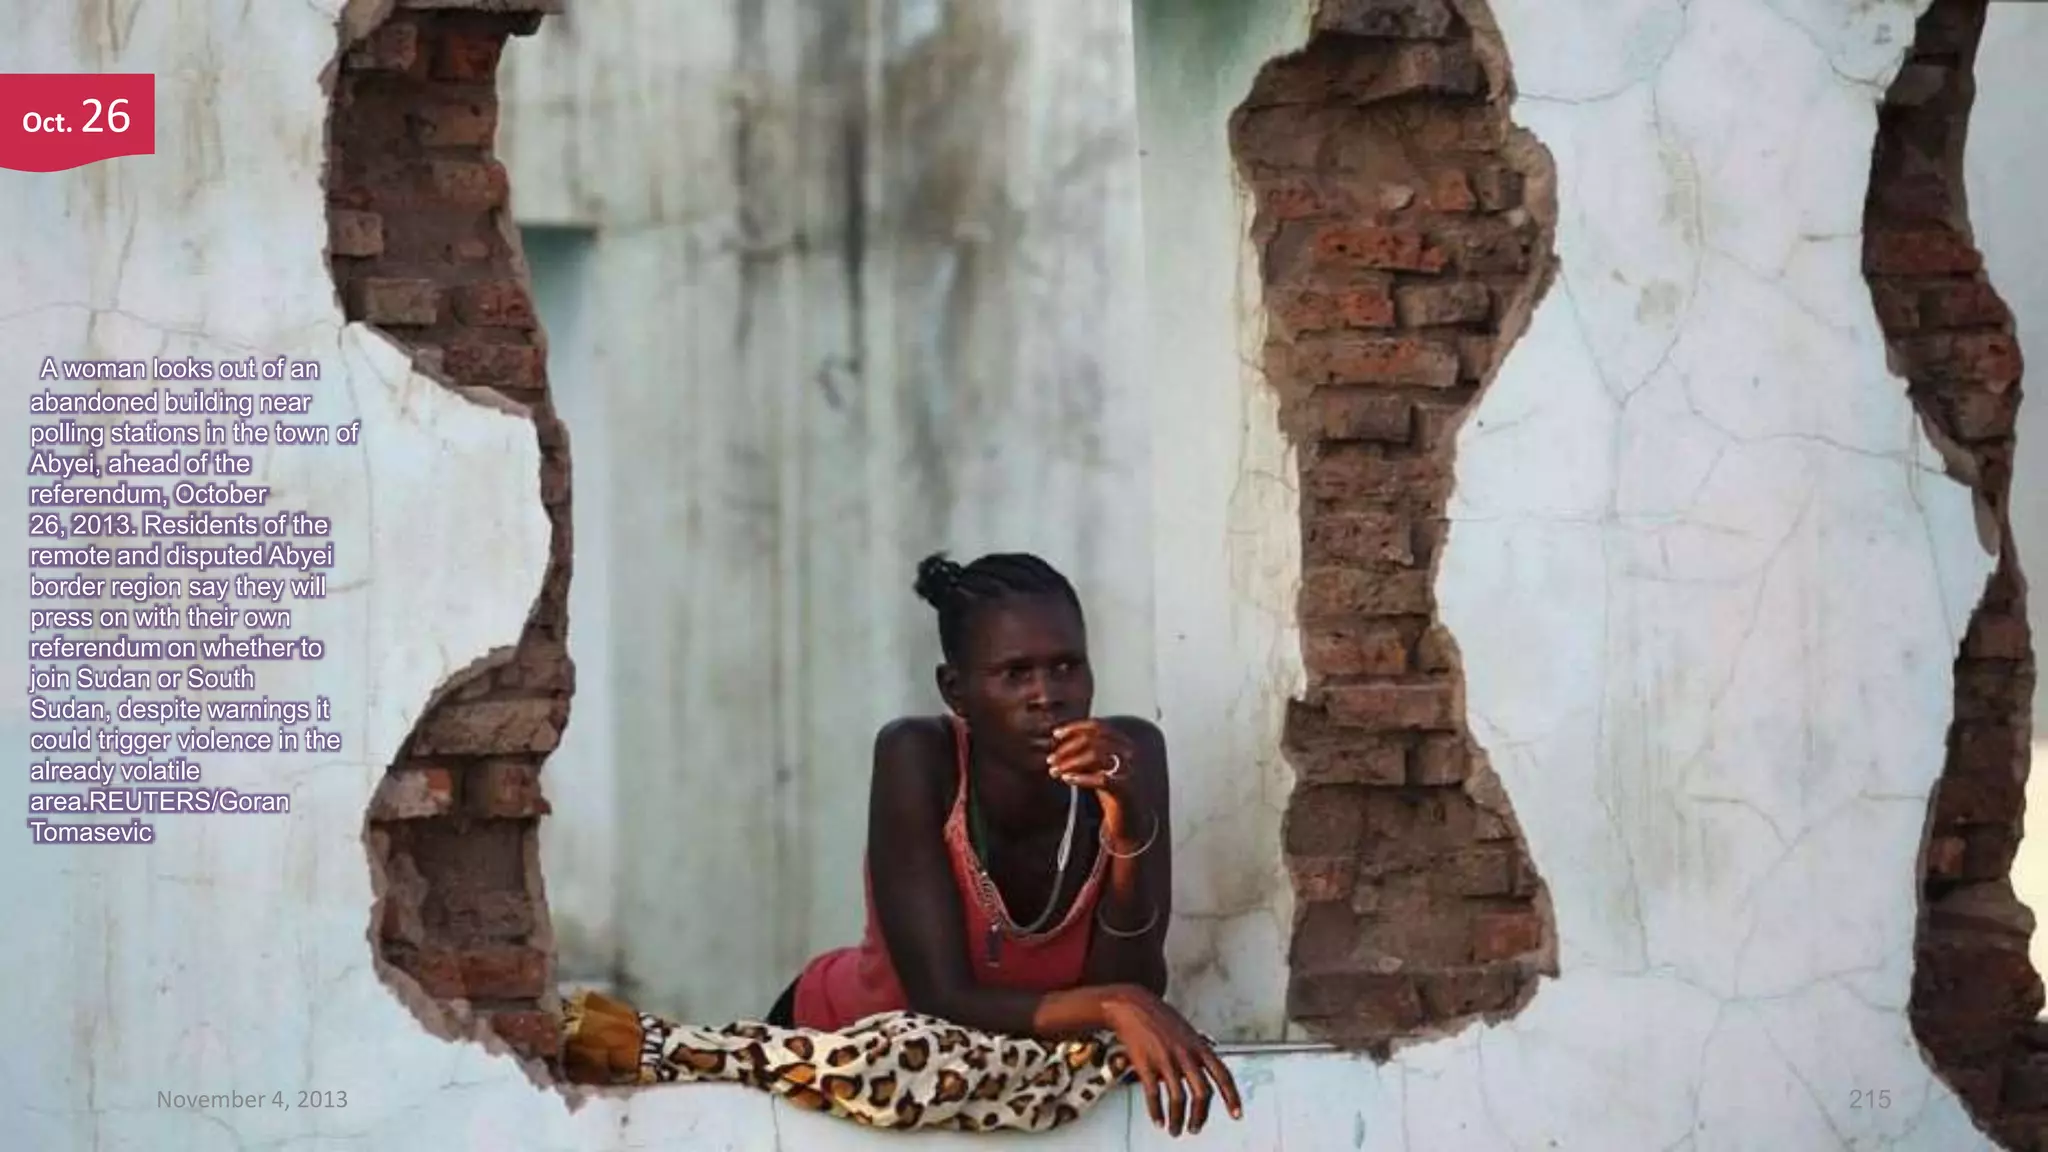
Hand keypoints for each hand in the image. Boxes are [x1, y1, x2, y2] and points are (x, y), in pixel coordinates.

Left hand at [1047, 719, 1141, 823]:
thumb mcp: (1096, 766)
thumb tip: (1058, 742)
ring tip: (1054, 771)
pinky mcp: (1126, 789)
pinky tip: (1067, 779)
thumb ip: (1083, 752)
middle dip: (1068, 748)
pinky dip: (1081, 777)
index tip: (1055, 734)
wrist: (1127, 817)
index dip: (1075, 728)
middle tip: (1051, 759)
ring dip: (1070, 762)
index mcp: (1122, 742)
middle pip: (1094, 740)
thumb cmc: (1108, 789)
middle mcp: (1128, 752)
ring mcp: (1129, 769)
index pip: (1098, 726)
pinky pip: (1102, 779)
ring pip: (1096, 755)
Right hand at [1097, 984, 1241, 1136]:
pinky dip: (1157, 1113)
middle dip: (1200, 1116)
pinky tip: (1158, 1121)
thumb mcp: (1187, 1031)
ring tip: (1176, 1130)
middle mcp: (1186, 1054)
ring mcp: (1166, 1059)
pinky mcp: (1146, 1064)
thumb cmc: (1160, 1017)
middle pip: (1202, 1093)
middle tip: (1195, 1128)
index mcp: (1199, 1046)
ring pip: (1179, 1098)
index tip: (1236, 1114)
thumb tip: (1207, 1072)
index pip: (1222, 1075)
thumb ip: (1198, 1051)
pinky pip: (1154, 1095)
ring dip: (1179, 1120)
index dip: (1232, 1097)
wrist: (1133, 1005)